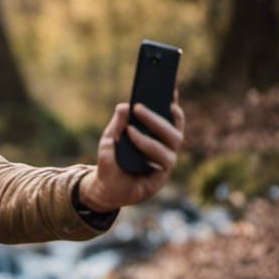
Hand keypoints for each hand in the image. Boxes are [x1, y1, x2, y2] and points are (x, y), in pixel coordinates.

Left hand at [79, 92, 185, 211]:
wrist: (105, 189)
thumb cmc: (111, 162)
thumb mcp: (109, 140)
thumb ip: (117, 124)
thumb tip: (124, 105)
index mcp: (158, 137)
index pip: (171, 119)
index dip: (173, 104)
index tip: (170, 88)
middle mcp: (166, 148)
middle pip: (173, 130)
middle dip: (157, 117)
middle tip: (139, 106)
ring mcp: (166, 163)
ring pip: (171, 144)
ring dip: (152, 132)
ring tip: (130, 128)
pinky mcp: (161, 176)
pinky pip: (162, 160)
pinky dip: (147, 146)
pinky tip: (132, 137)